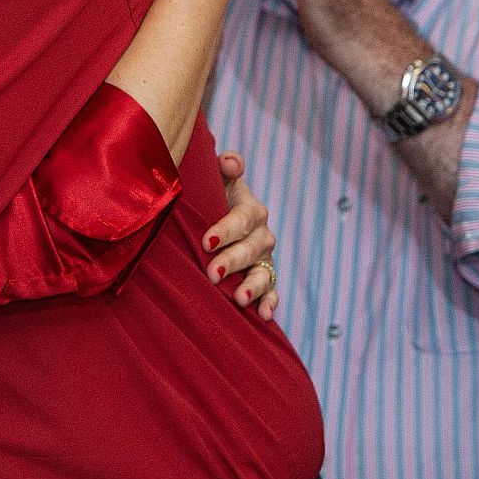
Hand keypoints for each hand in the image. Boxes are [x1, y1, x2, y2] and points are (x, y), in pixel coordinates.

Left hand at [201, 152, 278, 319]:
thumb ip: (224, 166)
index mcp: (251, 208)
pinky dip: (270, 303)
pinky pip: (272, 291)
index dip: (226, 229)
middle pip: (252, 248)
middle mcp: (262, 233)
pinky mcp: (263, 277)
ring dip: (254, 286)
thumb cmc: (210, 193)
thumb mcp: (214, 175)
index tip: (206, 242)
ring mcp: (264, 257)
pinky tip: (263, 316)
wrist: (213, 213)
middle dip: (233, 261)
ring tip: (240, 299)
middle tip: (212, 273)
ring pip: (264, 272)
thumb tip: (231, 162)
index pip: (243, 219)